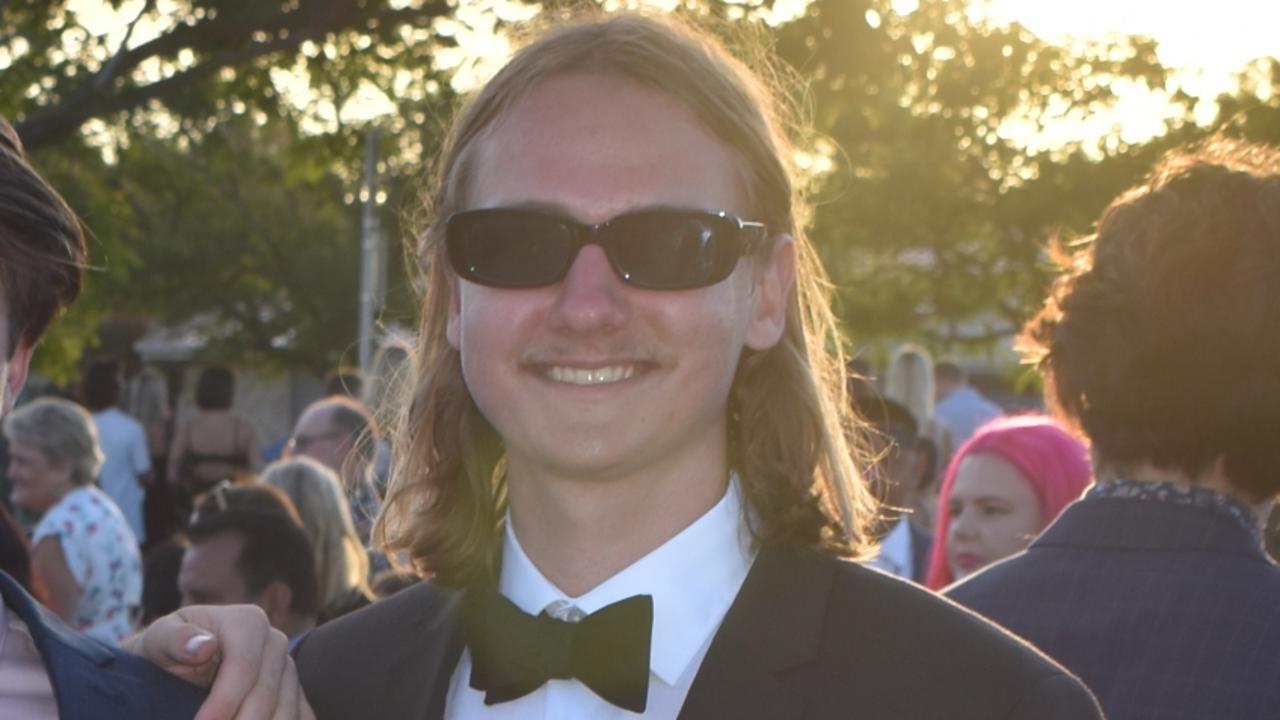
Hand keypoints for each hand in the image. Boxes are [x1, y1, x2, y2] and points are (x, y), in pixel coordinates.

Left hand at [124, 605, 314, 719]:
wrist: (178, 662)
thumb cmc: (166, 649)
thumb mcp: (159, 639)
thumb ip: (175, 639)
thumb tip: (204, 646)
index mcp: (248, 622)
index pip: (244, 666)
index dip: (224, 701)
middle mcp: (275, 641)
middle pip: (267, 693)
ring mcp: (288, 667)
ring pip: (286, 709)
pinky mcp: (293, 690)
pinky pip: (301, 715)